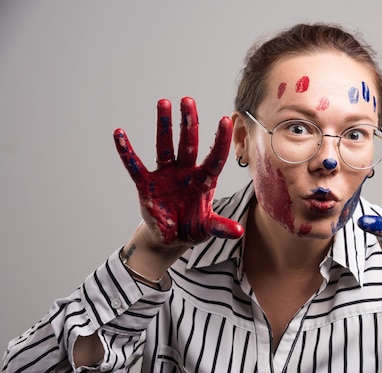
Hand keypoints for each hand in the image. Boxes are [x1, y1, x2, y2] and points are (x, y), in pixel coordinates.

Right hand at [114, 97, 243, 245]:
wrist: (169, 238)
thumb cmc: (191, 228)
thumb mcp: (206, 228)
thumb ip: (220, 227)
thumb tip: (239, 231)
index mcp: (204, 181)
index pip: (215, 158)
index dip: (220, 140)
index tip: (226, 119)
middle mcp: (186, 173)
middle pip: (189, 143)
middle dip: (189, 122)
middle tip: (187, 100)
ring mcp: (166, 176)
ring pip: (164, 146)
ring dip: (164, 126)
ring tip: (163, 102)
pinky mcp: (146, 184)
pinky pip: (135, 166)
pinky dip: (127, 152)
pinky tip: (119, 134)